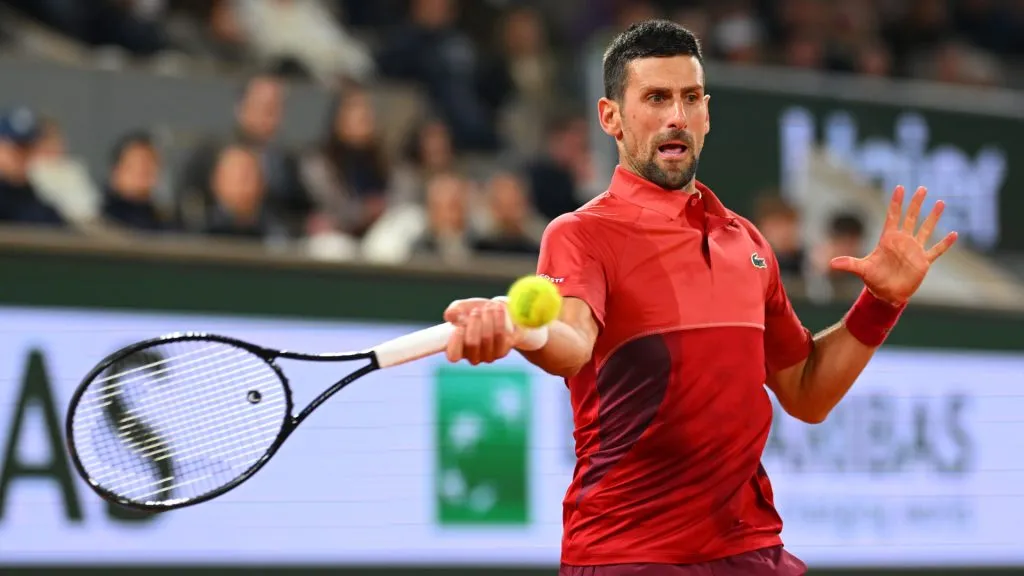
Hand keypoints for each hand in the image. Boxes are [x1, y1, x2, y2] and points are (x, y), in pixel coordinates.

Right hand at [443, 298, 517, 364]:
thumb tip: (449, 315)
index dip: (455, 342)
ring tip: (488, 307)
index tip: (459, 326)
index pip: (453, 355)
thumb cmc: (475, 311)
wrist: (497, 311)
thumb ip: (454, 310)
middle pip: (472, 344)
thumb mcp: (462, 307)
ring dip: (487, 319)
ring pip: (486, 338)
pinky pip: (500, 336)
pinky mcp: (501, 351)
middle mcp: (471, 356)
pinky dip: (498, 320)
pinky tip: (497, 309)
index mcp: (457, 349)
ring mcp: (487, 356)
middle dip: (474, 323)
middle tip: (476, 311)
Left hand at [831, 185, 957, 305]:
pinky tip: (954, 234)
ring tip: (940, 203)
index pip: (892, 217)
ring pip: (925, 229)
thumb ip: (848, 264)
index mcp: (888, 240)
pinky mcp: (923, 262)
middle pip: (910, 218)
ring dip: (933, 217)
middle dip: (916, 203)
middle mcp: (903, 242)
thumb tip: (830, 263)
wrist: (886, 294)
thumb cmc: (874, 280)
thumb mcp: (861, 270)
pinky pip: (936, 251)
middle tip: (922, 188)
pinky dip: (944, 244)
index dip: (896, 203)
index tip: (899, 187)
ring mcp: (914, 250)